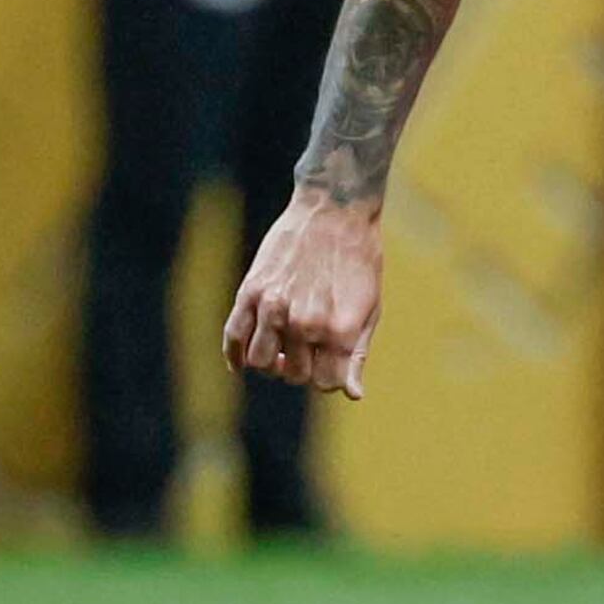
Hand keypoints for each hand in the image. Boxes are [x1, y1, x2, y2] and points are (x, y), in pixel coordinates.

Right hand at [225, 189, 385, 399]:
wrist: (335, 210)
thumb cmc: (359, 260)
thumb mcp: (370, 308)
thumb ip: (356, 355)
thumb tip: (352, 394)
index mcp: (338, 331)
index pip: (324, 384)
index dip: (327, 379)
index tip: (329, 364)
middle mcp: (304, 324)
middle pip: (293, 375)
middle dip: (301, 368)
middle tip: (307, 349)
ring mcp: (274, 307)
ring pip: (260, 362)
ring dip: (271, 362)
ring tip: (281, 347)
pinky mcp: (251, 291)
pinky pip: (234, 336)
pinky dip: (235, 355)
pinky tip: (242, 361)